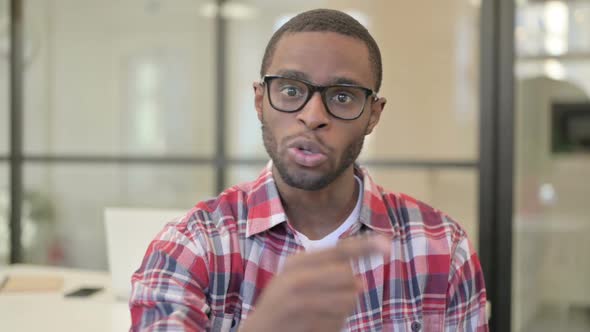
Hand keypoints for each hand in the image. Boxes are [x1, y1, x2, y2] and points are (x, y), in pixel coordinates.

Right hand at [239, 236, 390, 331]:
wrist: (258, 331)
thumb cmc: (281, 305)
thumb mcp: (294, 279)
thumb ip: (324, 270)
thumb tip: (359, 280)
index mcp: (296, 263)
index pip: (338, 250)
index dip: (365, 246)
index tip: (388, 245)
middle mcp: (296, 279)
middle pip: (349, 276)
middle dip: (348, 289)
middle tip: (328, 298)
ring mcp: (299, 303)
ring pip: (348, 300)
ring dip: (342, 310)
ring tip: (320, 314)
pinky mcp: (304, 324)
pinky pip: (338, 323)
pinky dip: (333, 327)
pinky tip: (315, 326)